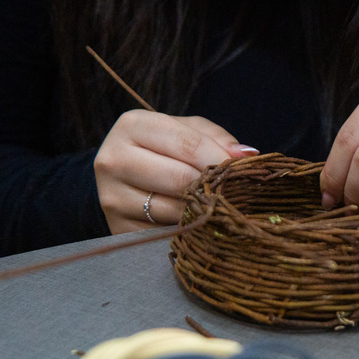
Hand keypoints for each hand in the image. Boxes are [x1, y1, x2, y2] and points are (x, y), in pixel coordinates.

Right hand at [94, 110, 257, 232]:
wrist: (119, 178)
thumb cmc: (160, 148)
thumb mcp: (184, 131)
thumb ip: (215, 138)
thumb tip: (246, 156)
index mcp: (132, 126)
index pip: (185, 143)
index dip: (218, 157)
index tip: (241, 168)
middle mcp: (113, 160)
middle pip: (179, 178)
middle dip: (211, 186)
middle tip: (233, 190)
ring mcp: (112, 197)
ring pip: (173, 209)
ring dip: (201, 209)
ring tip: (217, 204)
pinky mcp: (118, 227)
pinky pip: (164, 231)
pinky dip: (186, 227)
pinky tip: (196, 219)